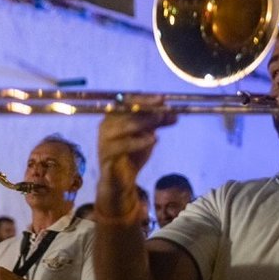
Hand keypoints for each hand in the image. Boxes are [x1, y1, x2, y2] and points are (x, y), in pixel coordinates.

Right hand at [96, 98, 175, 220]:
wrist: (120, 181)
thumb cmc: (132, 154)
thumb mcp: (147, 136)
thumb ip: (157, 125)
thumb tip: (175, 114)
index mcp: (113, 117)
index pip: (126, 100)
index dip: (144, 98)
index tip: (162, 98)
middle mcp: (105, 125)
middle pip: (123, 111)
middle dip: (145, 110)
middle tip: (163, 111)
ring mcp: (103, 140)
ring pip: (122, 127)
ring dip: (142, 123)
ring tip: (159, 123)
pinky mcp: (106, 156)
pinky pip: (121, 146)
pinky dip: (138, 142)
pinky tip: (153, 140)